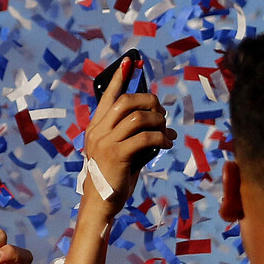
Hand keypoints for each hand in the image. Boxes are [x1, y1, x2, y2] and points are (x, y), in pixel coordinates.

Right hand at [83, 57, 175, 217]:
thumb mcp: (117, 150)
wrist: (100, 201)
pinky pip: (145, 137)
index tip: (128, 61)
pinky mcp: (117, 154)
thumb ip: (130, 135)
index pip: (107, 96)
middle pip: (126, 102)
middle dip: (148, 101)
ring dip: (158, 121)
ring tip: (166, 129)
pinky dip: (161, 137)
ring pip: (138, 118)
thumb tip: (158, 124)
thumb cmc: (112, 175)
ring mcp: (105, 142)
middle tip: (161, 111)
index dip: (119, 78)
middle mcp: (98, 130)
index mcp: (96, 127)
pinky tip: (167, 142)